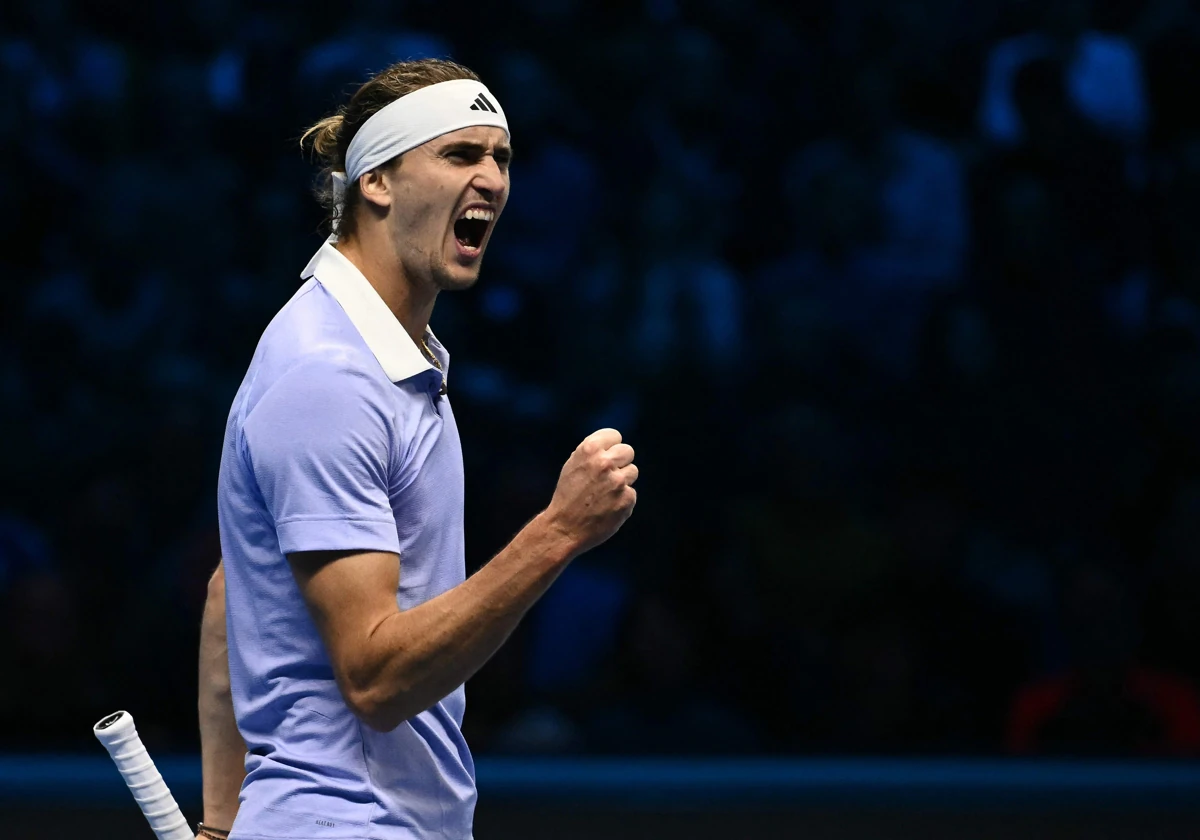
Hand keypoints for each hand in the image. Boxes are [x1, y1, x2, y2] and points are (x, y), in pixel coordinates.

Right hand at [544, 428, 637, 555]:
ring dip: (622, 481)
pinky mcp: (627, 499)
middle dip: (620, 462)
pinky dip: (622, 500)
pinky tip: (607, 507)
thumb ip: (593, 452)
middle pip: (628, 451)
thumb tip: (614, 445)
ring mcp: (618, 481)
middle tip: (607, 476)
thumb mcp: (573, 465)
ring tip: (604, 493)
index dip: (610, 447)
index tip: (604, 457)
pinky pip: (631, 493)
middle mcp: (604, 463)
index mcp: (589, 449)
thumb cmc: (568, 495)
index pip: (615, 436)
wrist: (564, 528)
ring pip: (632, 472)